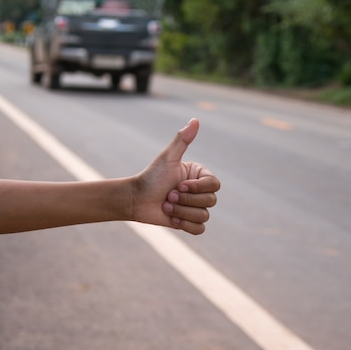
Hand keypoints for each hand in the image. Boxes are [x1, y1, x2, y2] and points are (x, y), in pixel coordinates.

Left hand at [132, 118, 219, 234]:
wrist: (136, 199)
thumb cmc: (151, 177)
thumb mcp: (167, 158)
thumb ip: (182, 140)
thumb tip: (195, 120)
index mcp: (199, 176)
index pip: (214, 185)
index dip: (198, 188)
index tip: (179, 185)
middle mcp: (200, 191)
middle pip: (211, 201)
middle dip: (186, 201)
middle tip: (168, 195)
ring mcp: (195, 208)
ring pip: (204, 216)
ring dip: (181, 212)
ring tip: (166, 205)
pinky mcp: (188, 223)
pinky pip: (199, 229)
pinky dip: (185, 224)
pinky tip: (171, 218)